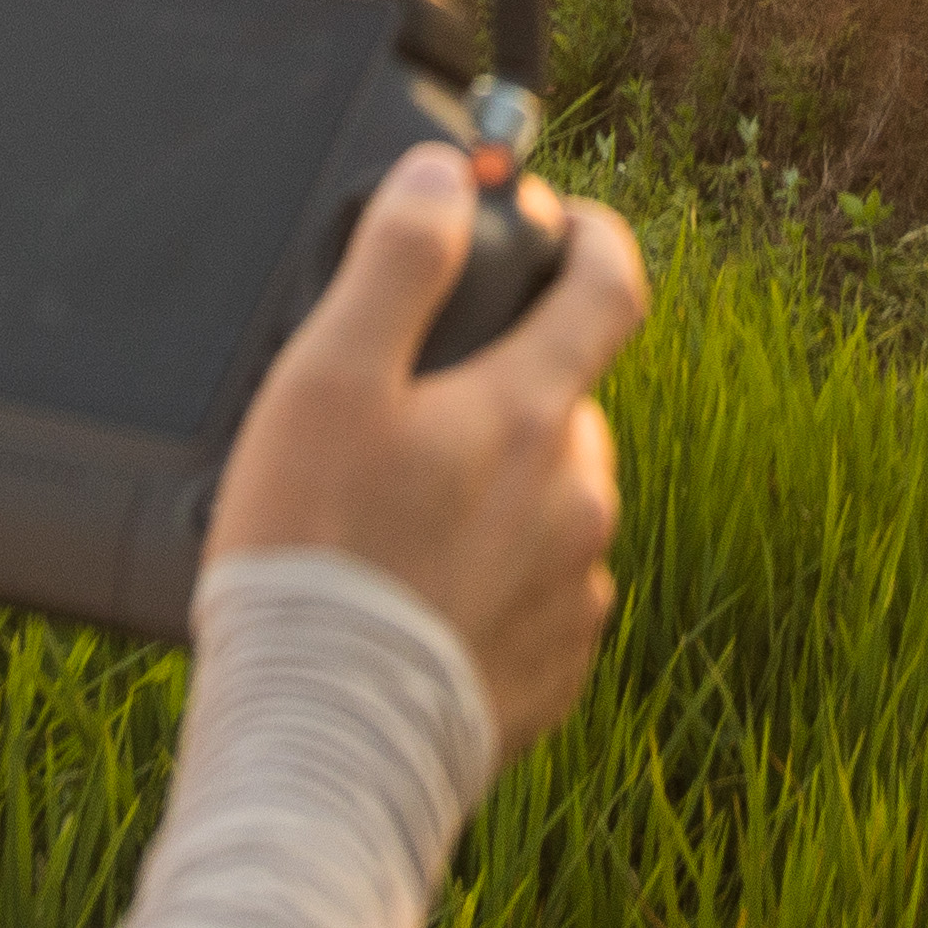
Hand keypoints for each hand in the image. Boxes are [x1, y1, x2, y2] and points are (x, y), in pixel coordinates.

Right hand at [210, 150, 650, 771]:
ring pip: (551, 500)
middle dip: (508, 384)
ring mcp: (575, 590)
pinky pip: (538, 591)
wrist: (324, 748)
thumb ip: (398, 262)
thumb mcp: (330, 381)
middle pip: (566, 400)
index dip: (589, 236)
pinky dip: (490, 578)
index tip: (557, 226)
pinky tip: (412, 597)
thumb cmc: (316, 559)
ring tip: (392, 521)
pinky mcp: (554, 670)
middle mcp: (580, 496)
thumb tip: (446, 178)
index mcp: (535, 412)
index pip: (611, 283)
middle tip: (408, 412)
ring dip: (497, 488)